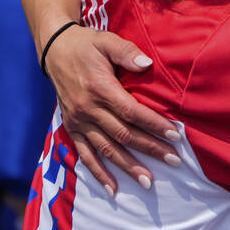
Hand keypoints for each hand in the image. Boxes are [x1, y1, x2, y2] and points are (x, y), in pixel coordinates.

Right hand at [44, 25, 179, 193]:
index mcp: (99, 87)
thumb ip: (127, 53)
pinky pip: (85, 154)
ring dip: (128, 166)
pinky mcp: (71, 128)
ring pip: (106, 149)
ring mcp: (78, 121)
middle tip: (174, 160)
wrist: (54, 49)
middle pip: (123, 134)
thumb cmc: (87, 44)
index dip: (154, 124)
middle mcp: (87, 108)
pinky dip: (98, 173)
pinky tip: (113, 189)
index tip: (175, 135)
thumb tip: (147, 64)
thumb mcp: (107, 41)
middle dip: (150, 148)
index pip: (132, 112)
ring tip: (148, 181)